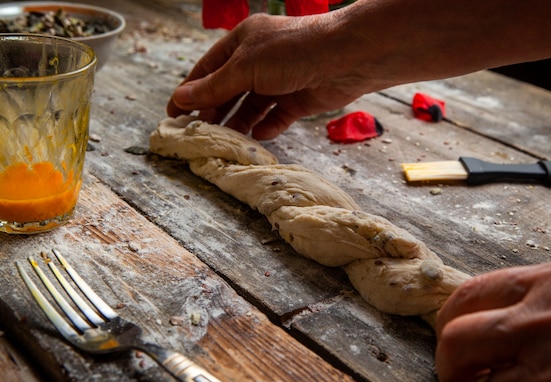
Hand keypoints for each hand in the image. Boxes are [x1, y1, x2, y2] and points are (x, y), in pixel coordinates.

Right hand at [167, 13, 369, 139]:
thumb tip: (180, 99)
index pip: (209, 68)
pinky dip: (266, 127)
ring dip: (238, 122)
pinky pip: (277, 117)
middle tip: (198, 133)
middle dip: (213, 110)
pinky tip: (257, 137)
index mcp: (243, 41)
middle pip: (229, 89)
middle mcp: (261, 60)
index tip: (174, 114)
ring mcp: (280, 80)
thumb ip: (214, 87)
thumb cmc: (293, 51)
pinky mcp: (299, 99)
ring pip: (252, 106)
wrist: (346, 58)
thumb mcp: (245, 68)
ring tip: (224, 141)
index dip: (191, 90)